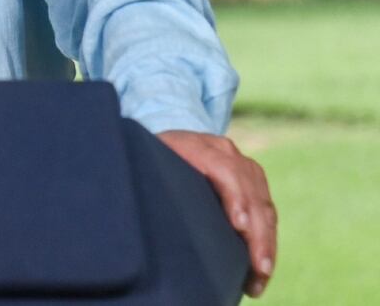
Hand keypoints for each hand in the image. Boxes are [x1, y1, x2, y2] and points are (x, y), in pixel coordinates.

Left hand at [158, 130, 276, 296]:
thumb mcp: (146, 163)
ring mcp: (243, 164)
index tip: (240, 226)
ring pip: (264, 205)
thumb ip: (150, 180)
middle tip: (259, 267)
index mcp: (197, 145)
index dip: (235, 197)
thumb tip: (145, 216)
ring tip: (262, 274)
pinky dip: (267, 239)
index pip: (224, 170)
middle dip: (258, 233)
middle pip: (251, 192)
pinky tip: (263, 265)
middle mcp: (225, 152)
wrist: (166, 138)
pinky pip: (266, 211)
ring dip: (267, 243)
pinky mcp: (254, 181)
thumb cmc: (150, 158)